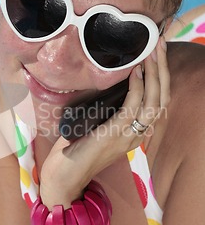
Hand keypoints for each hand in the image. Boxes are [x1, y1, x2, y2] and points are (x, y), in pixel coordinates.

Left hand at [39, 37, 169, 207]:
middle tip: (159, 45)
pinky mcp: (113, 135)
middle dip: (163, 70)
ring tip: (152, 53)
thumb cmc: (74, 151)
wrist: (63, 179)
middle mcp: (136, 136)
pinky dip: (137, 88)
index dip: (161, 79)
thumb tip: (104, 87)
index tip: (156, 56)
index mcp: (134, 134)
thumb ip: (105, 111)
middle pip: (161, 99)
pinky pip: (133, 108)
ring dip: (155, 75)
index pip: (157, 103)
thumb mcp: (94, 127)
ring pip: (153, 102)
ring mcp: (127, 137)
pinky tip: (136, 72)